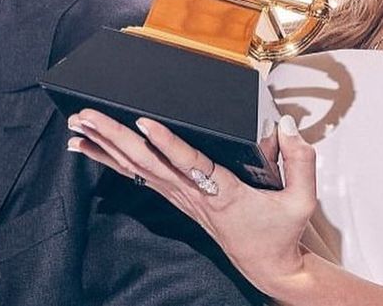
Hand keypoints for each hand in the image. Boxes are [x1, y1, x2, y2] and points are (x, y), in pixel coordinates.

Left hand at [67, 110, 316, 293]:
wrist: (269, 267)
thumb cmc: (282, 232)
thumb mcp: (302, 200)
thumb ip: (300, 160)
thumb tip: (288, 125)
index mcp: (223, 193)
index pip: (190, 164)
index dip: (167, 144)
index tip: (144, 123)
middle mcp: (196, 196)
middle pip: (148, 164)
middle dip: (115, 138)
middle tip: (87, 116)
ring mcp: (184, 200)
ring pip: (138, 171)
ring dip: (106, 148)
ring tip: (79, 128)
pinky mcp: (181, 200)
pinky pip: (142, 178)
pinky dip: (116, 163)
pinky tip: (96, 151)